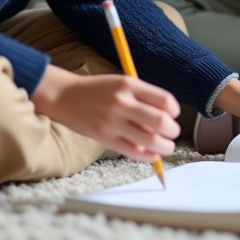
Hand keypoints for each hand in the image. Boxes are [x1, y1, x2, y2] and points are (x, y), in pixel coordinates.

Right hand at [30, 65, 179, 162]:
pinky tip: (152, 154)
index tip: (173, 115)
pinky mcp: (105, 137)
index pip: (164, 100)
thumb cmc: (97, 90)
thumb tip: (167, 117)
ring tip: (166, 146)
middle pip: (160, 121)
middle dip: (173, 130)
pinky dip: (148, 156)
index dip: (174, 110)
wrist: (65, 96)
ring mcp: (113, 121)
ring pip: (150, 140)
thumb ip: (142, 97)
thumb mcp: (121, 83)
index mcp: (128, 85)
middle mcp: (122, 102)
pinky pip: (133, 151)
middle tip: (173, 133)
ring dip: (165, 146)